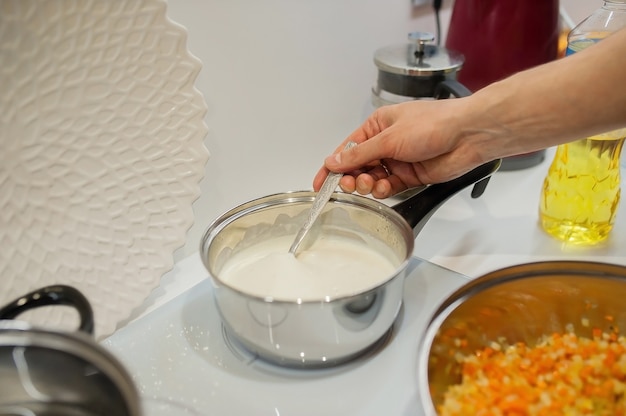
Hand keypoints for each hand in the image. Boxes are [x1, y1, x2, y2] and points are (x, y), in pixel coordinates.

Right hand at [313, 98, 486, 197]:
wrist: (467, 136)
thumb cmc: (434, 124)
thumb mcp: (389, 138)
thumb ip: (359, 154)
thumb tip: (333, 162)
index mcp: (377, 126)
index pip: (347, 149)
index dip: (332, 166)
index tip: (320, 183)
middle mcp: (386, 143)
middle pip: (358, 167)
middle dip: (351, 177)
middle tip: (349, 184)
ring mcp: (398, 160)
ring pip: (372, 179)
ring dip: (367, 185)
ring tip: (370, 184)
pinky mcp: (410, 176)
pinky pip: (389, 187)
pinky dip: (384, 190)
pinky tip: (385, 188)